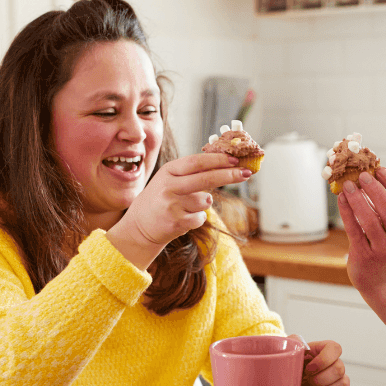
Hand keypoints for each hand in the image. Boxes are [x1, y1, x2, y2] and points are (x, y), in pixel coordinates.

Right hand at [107, 153, 251, 268]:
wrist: (139, 226)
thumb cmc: (160, 199)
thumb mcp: (170, 179)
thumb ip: (192, 172)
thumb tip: (226, 163)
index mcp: (168, 170)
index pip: (198, 161)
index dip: (219, 159)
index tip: (236, 159)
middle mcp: (169, 186)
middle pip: (206, 178)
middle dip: (230, 175)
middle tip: (246, 172)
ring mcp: (172, 204)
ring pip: (205, 200)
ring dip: (203, 203)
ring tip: (186, 206)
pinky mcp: (176, 222)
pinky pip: (201, 218)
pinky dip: (197, 218)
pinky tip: (183, 218)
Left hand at [291, 335, 350, 385]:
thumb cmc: (287, 370)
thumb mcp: (286, 354)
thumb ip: (291, 343)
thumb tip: (297, 339)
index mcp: (322, 350)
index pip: (335, 348)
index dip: (323, 360)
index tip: (308, 369)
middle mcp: (334, 363)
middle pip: (339, 369)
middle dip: (319, 380)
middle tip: (304, 383)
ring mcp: (339, 380)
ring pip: (343, 385)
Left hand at [336, 168, 385, 293]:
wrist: (381, 282)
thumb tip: (369, 178)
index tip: (381, 170)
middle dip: (376, 190)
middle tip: (362, 175)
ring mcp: (382, 250)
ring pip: (371, 220)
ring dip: (358, 199)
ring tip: (348, 185)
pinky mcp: (364, 256)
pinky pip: (354, 230)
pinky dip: (347, 212)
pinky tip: (341, 199)